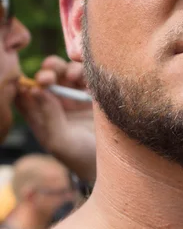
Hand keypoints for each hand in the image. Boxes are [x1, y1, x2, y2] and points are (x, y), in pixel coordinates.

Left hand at [16, 56, 95, 183]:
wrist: (111, 161)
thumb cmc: (79, 156)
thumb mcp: (59, 141)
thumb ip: (48, 116)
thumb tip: (35, 90)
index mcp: (41, 114)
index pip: (26, 93)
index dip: (26, 84)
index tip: (31, 85)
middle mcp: (57, 101)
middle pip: (48, 76)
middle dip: (47, 71)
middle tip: (49, 77)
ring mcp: (76, 93)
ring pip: (68, 70)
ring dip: (68, 68)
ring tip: (74, 76)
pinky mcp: (95, 90)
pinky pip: (90, 73)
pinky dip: (87, 67)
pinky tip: (89, 71)